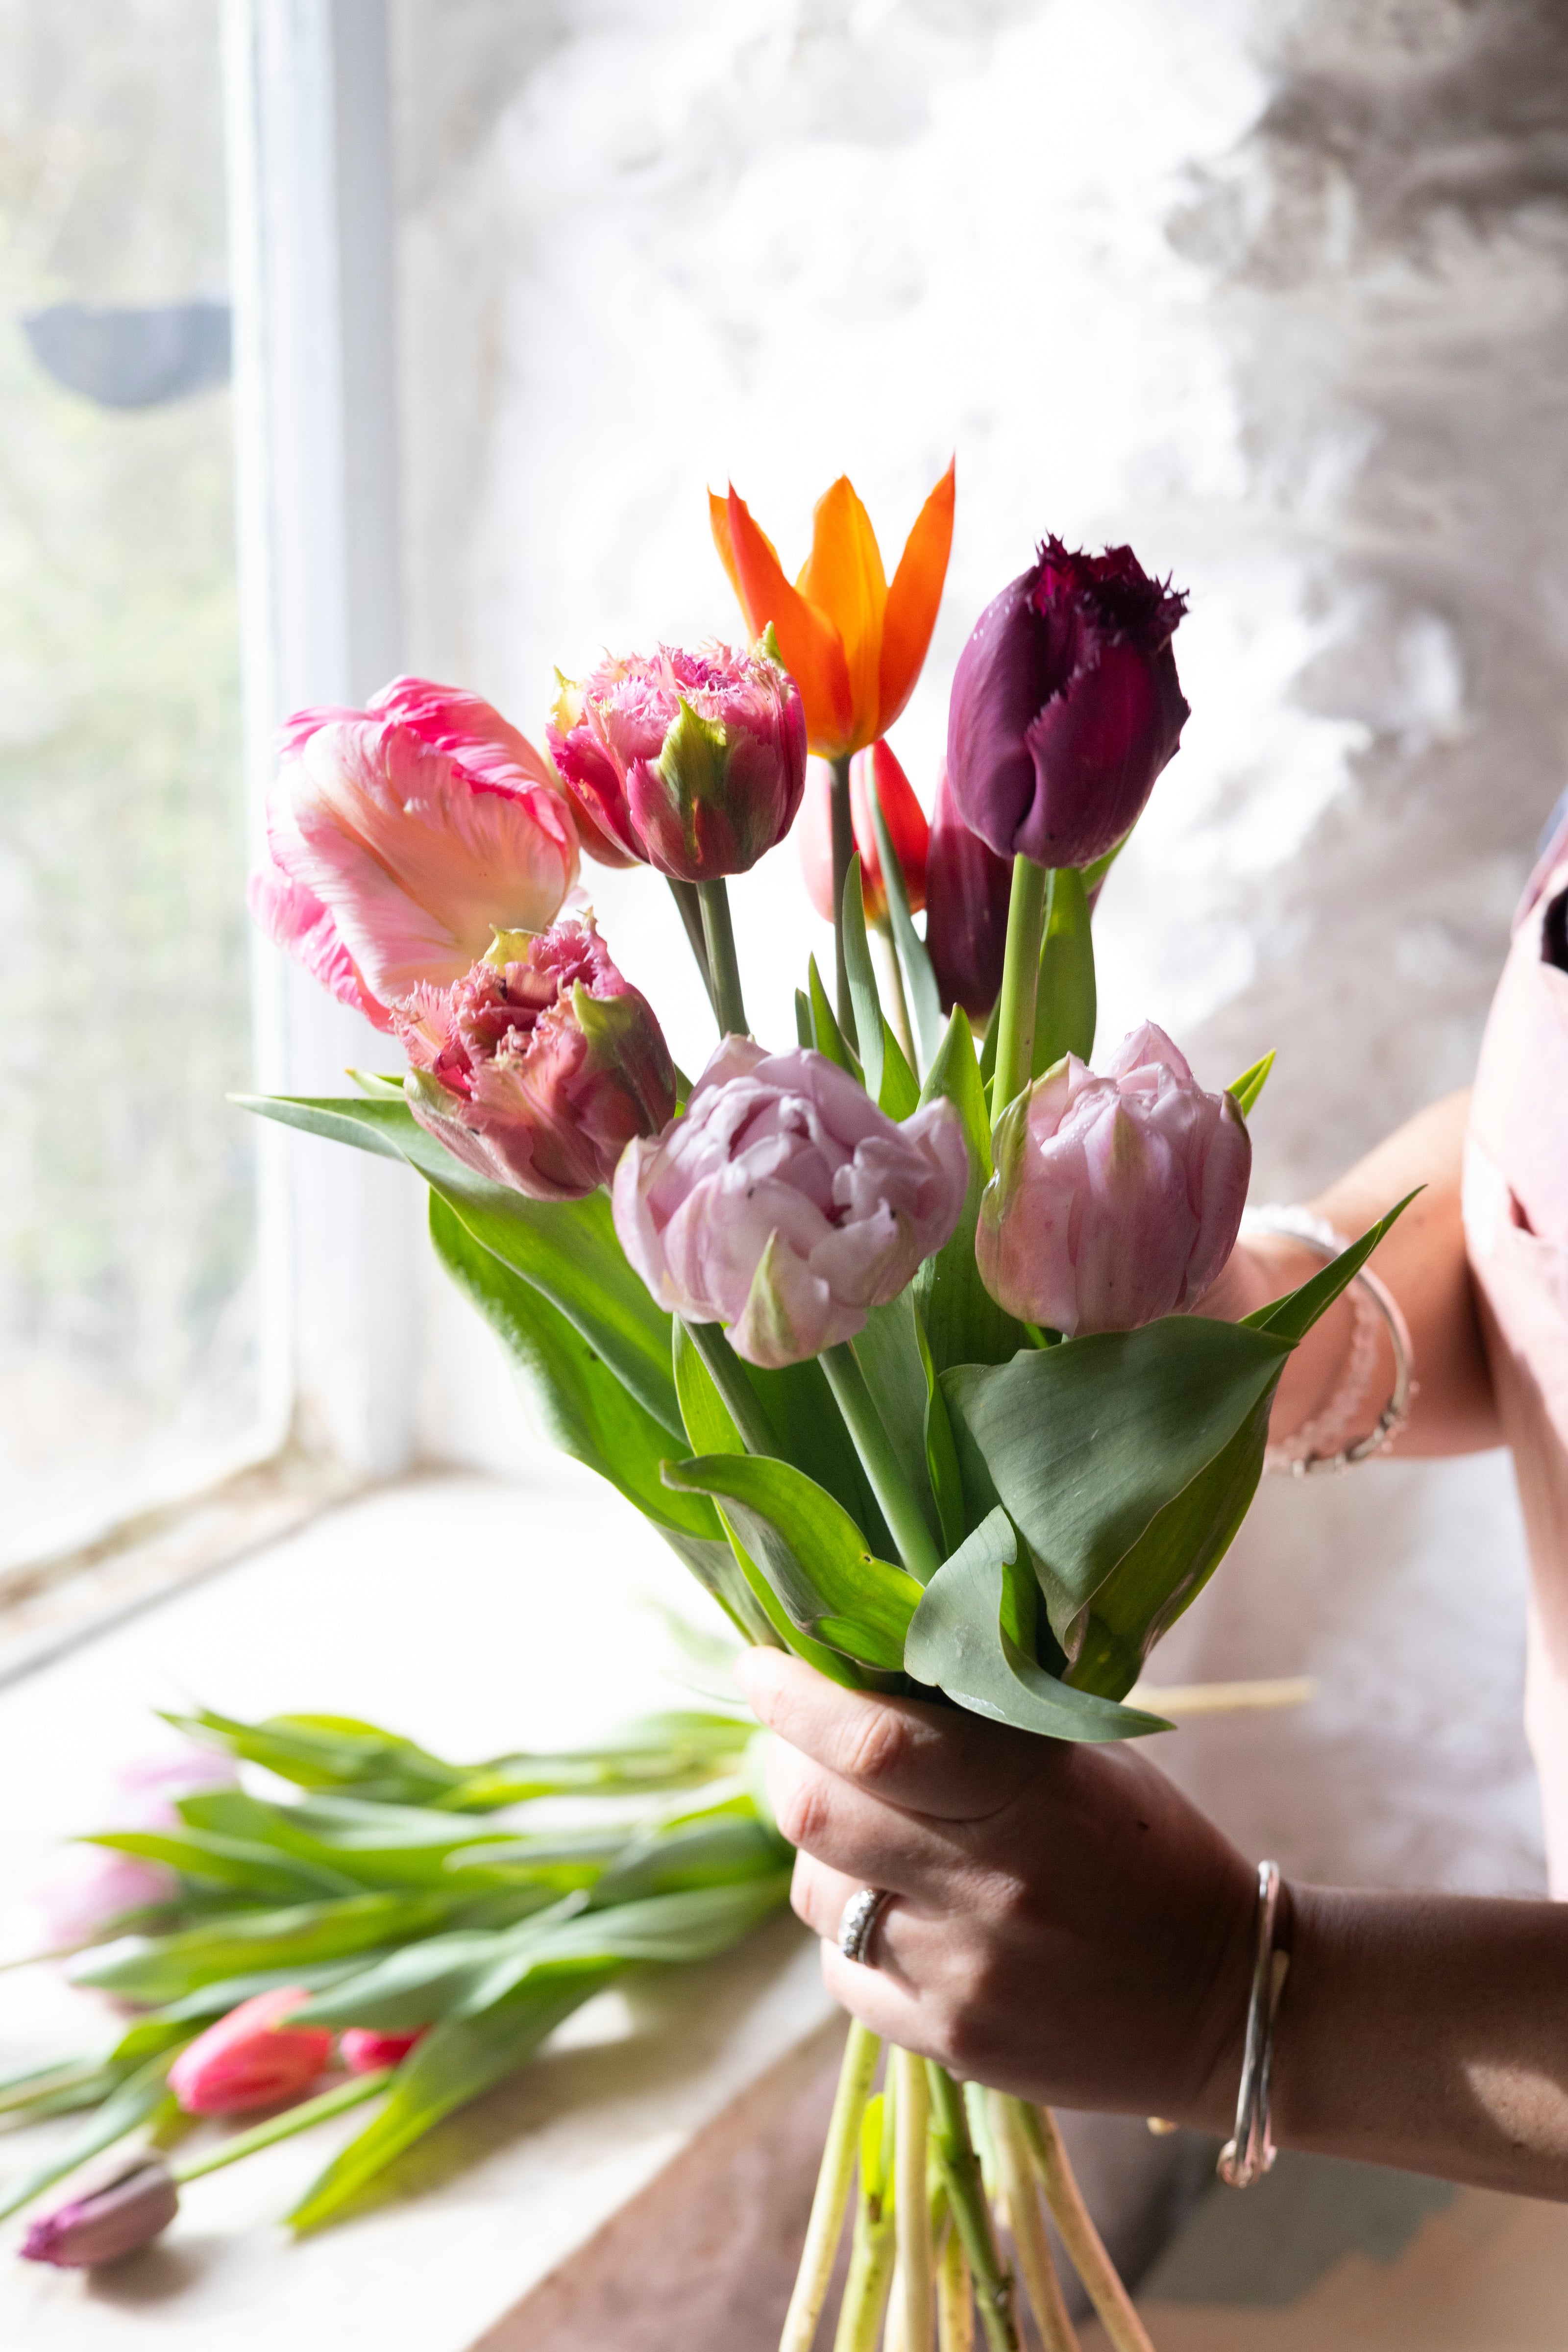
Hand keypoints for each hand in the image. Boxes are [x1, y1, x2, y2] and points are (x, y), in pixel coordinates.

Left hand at [736, 1648, 1259, 2126]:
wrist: (1228, 2008)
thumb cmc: (1153, 1856)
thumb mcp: (1086, 1765)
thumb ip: (981, 1724)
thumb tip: (860, 1670)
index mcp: (1036, 1800)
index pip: (876, 1741)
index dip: (796, 1698)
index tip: (760, 1664)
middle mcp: (990, 1891)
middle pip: (817, 1814)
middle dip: (785, 1760)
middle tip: (792, 1737)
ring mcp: (964, 1977)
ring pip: (815, 1893)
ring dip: (820, 1850)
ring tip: (869, 1833)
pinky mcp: (949, 2043)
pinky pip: (843, 1971)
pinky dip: (850, 1930)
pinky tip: (900, 1912)